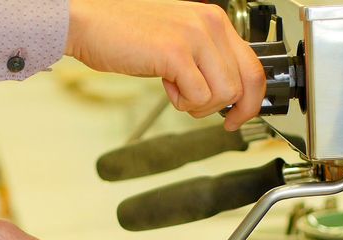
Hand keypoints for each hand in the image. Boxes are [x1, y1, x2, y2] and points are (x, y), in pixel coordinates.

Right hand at [66, 0, 264, 130]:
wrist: (89, 23)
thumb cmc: (126, 33)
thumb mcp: (178, 40)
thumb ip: (205, 59)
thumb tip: (228, 91)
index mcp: (214, 20)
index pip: (254, 65)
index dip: (252, 99)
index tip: (239, 115)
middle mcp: (209, 24)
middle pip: (245, 83)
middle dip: (229, 108)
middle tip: (215, 117)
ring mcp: (194, 36)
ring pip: (224, 93)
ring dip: (201, 105)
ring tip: (178, 92)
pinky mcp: (175, 53)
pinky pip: (199, 96)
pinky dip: (183, 102)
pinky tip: (167, 86)